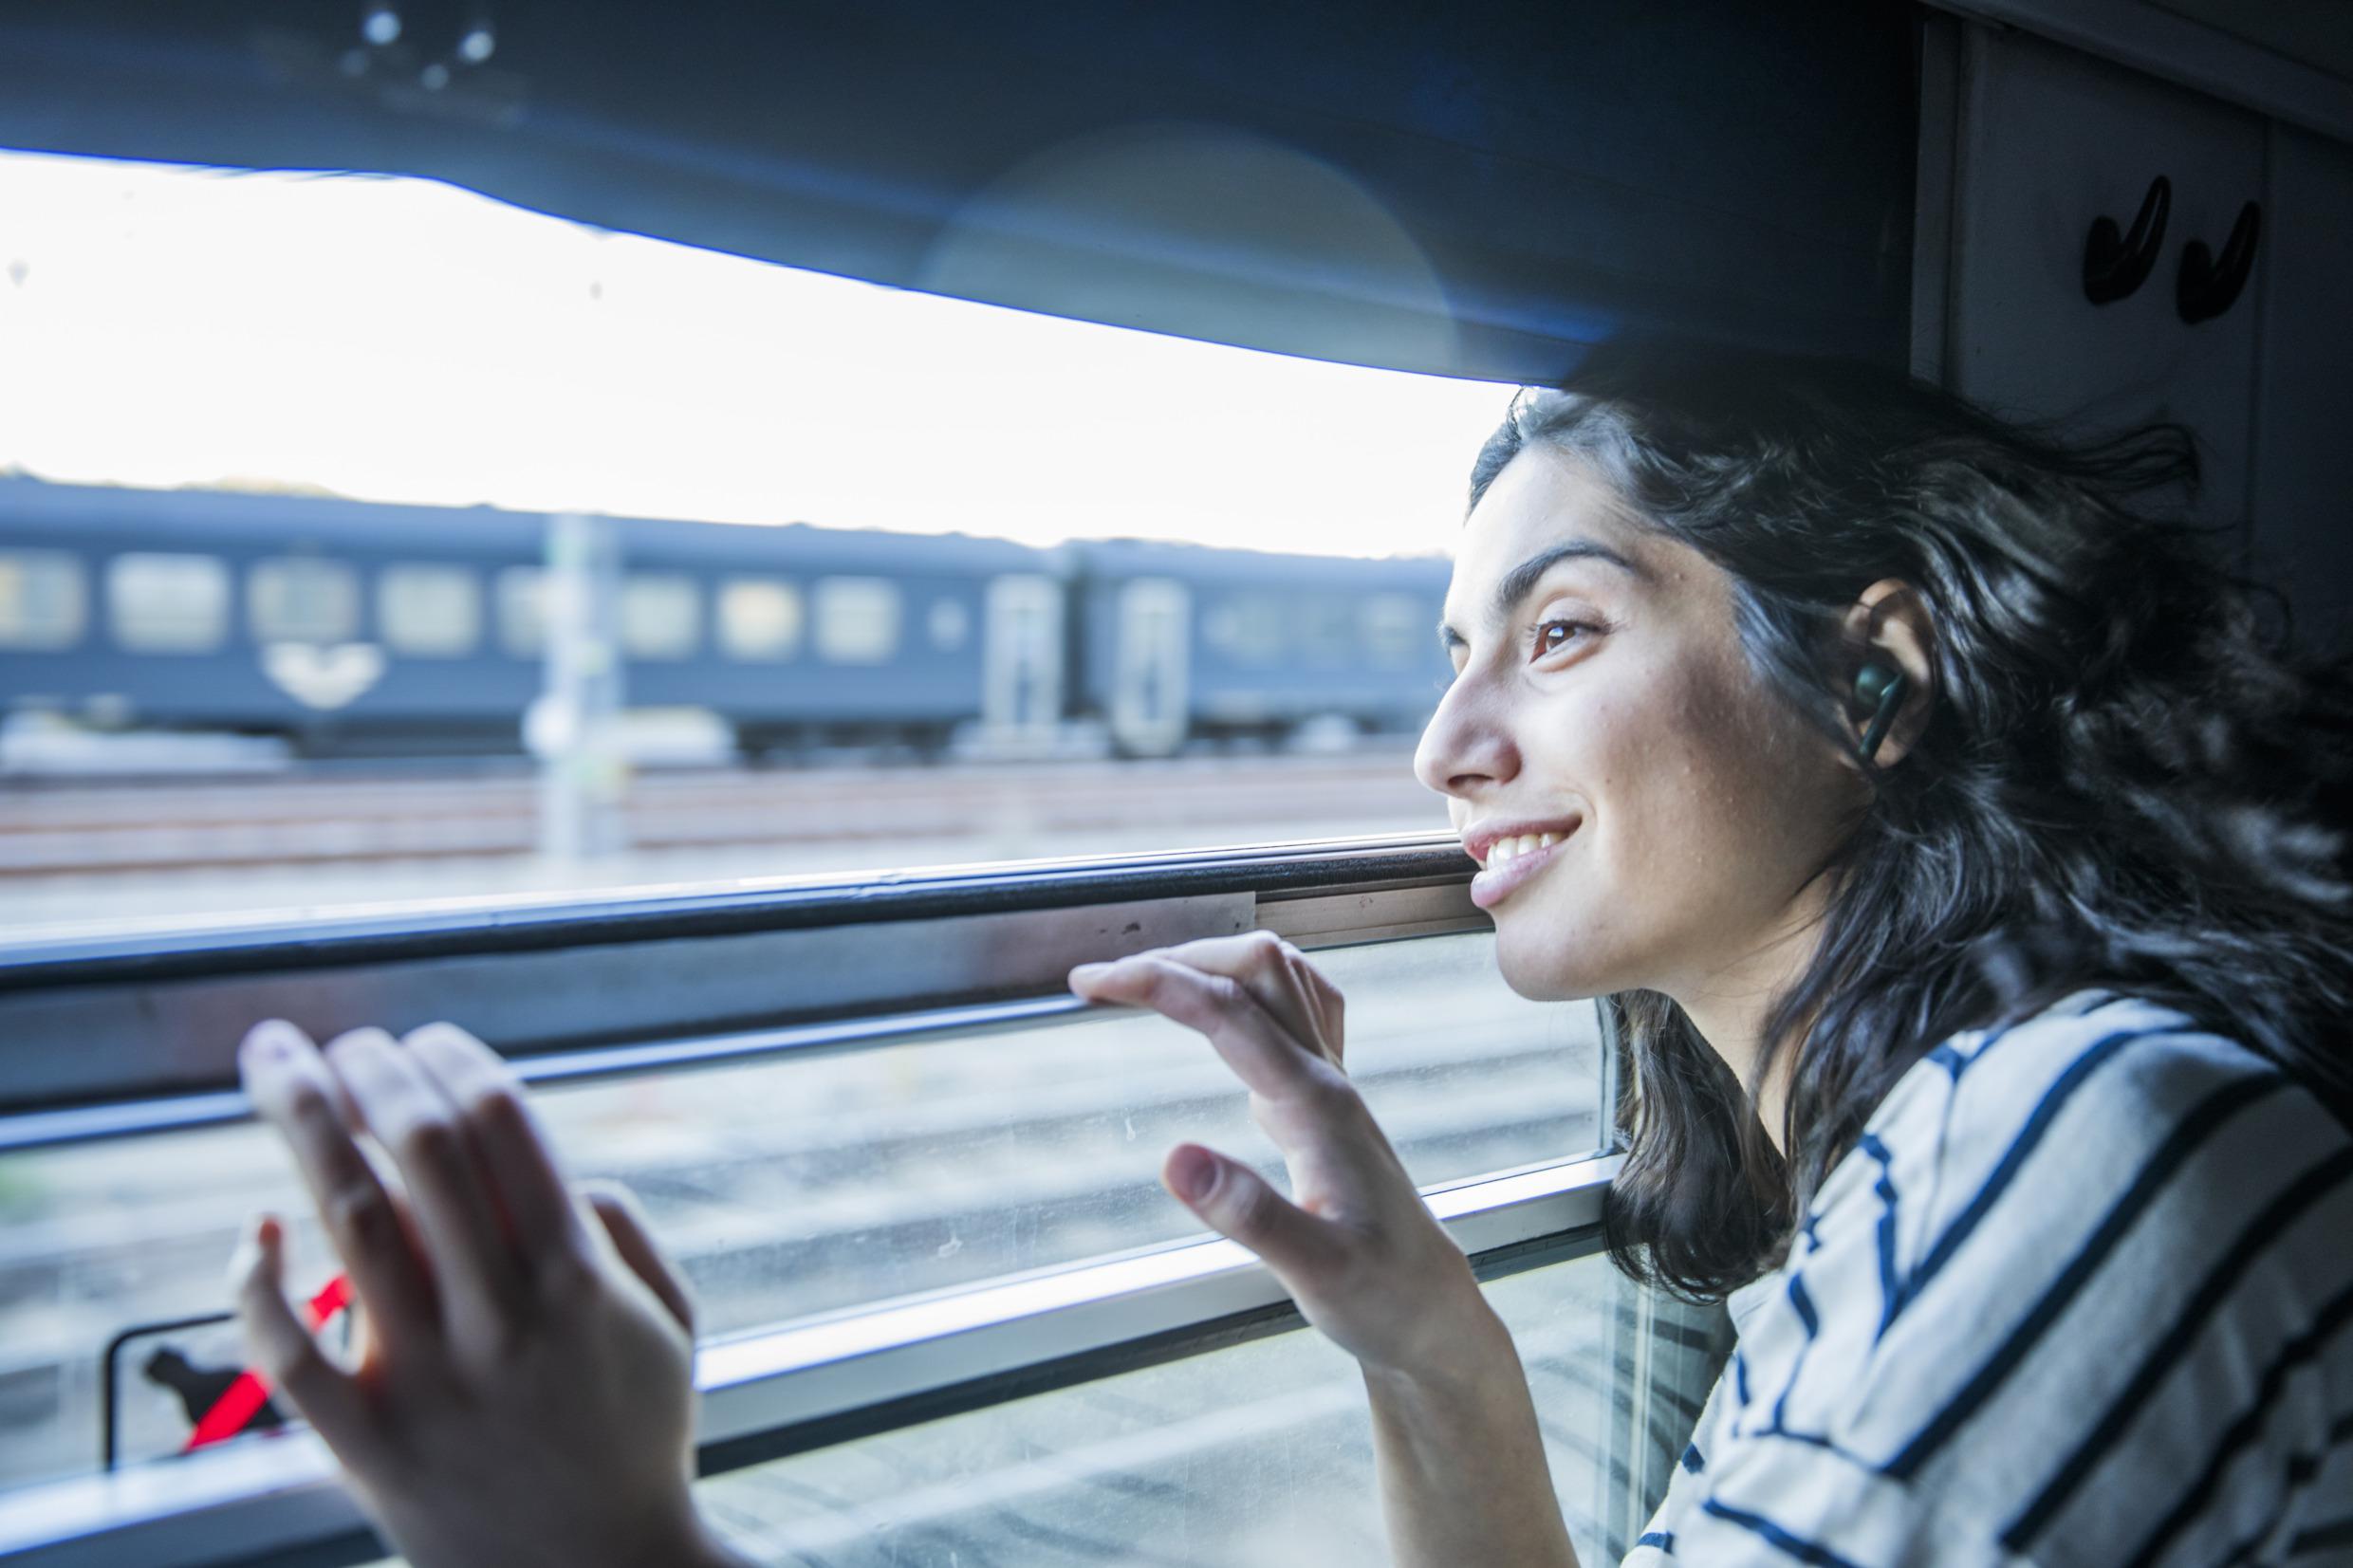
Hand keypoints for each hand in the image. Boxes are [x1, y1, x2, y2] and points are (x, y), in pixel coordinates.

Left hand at [232, 1019, 743, 1567]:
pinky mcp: (366, 1443)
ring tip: (278, 1064)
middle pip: (419, 1150)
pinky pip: (287, 1353)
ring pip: (349, 1221)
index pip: (503, 1126)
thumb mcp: (673, 1322)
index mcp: (579, 1279)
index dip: (455, 1059)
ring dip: (307, 1123)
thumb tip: (550, 1163)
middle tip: (347, 1040)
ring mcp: (428, 1380)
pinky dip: (259, 1281)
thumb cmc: (634, 1438)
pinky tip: (257, 1228)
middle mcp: (501, 1318)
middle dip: (374, 1070)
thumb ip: (622, 1228)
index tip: (427, 1037)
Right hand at [1068, 933, 1495, 1377]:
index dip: (1158, 983)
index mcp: (1316, 1106)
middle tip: (1101, 984)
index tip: (1091, 982)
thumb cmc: (1381, 1294)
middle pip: (1255, 968)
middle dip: (1176, 958)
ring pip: (1277, 977)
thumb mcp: (1314, 1272)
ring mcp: (1331, 1084)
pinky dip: (1245, 986)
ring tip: (1143, 982)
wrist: (1430, 1310)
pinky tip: (1220, 1007)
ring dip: (1209, 962)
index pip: (1229, 1012)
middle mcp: (1326, 1079)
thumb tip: (1172, 1158)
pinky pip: (1295, 1008)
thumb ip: (1247, 1213)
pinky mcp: (1326, 1099)